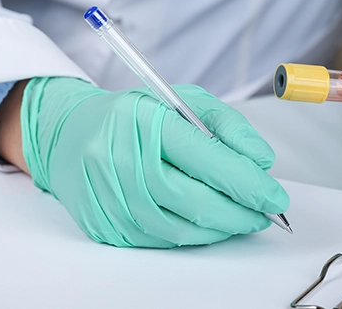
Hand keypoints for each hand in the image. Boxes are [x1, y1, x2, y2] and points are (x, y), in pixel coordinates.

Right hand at [17, 77, 287, 247]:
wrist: (68, 135)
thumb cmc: (133, 116)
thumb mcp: (182, 101)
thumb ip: (226, 126)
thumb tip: (261, 161)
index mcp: (141, 120)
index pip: (204, 157)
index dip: (246, 182)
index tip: (274, 195)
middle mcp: (119, 158)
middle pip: (192, 199)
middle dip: (239, 212)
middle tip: (266, 213)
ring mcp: (107, 195)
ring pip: (177, 227)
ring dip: (220, 229)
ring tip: (243, 219)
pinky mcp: (103, 223)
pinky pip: (159, 240)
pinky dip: (192, 237)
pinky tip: (209, 226)